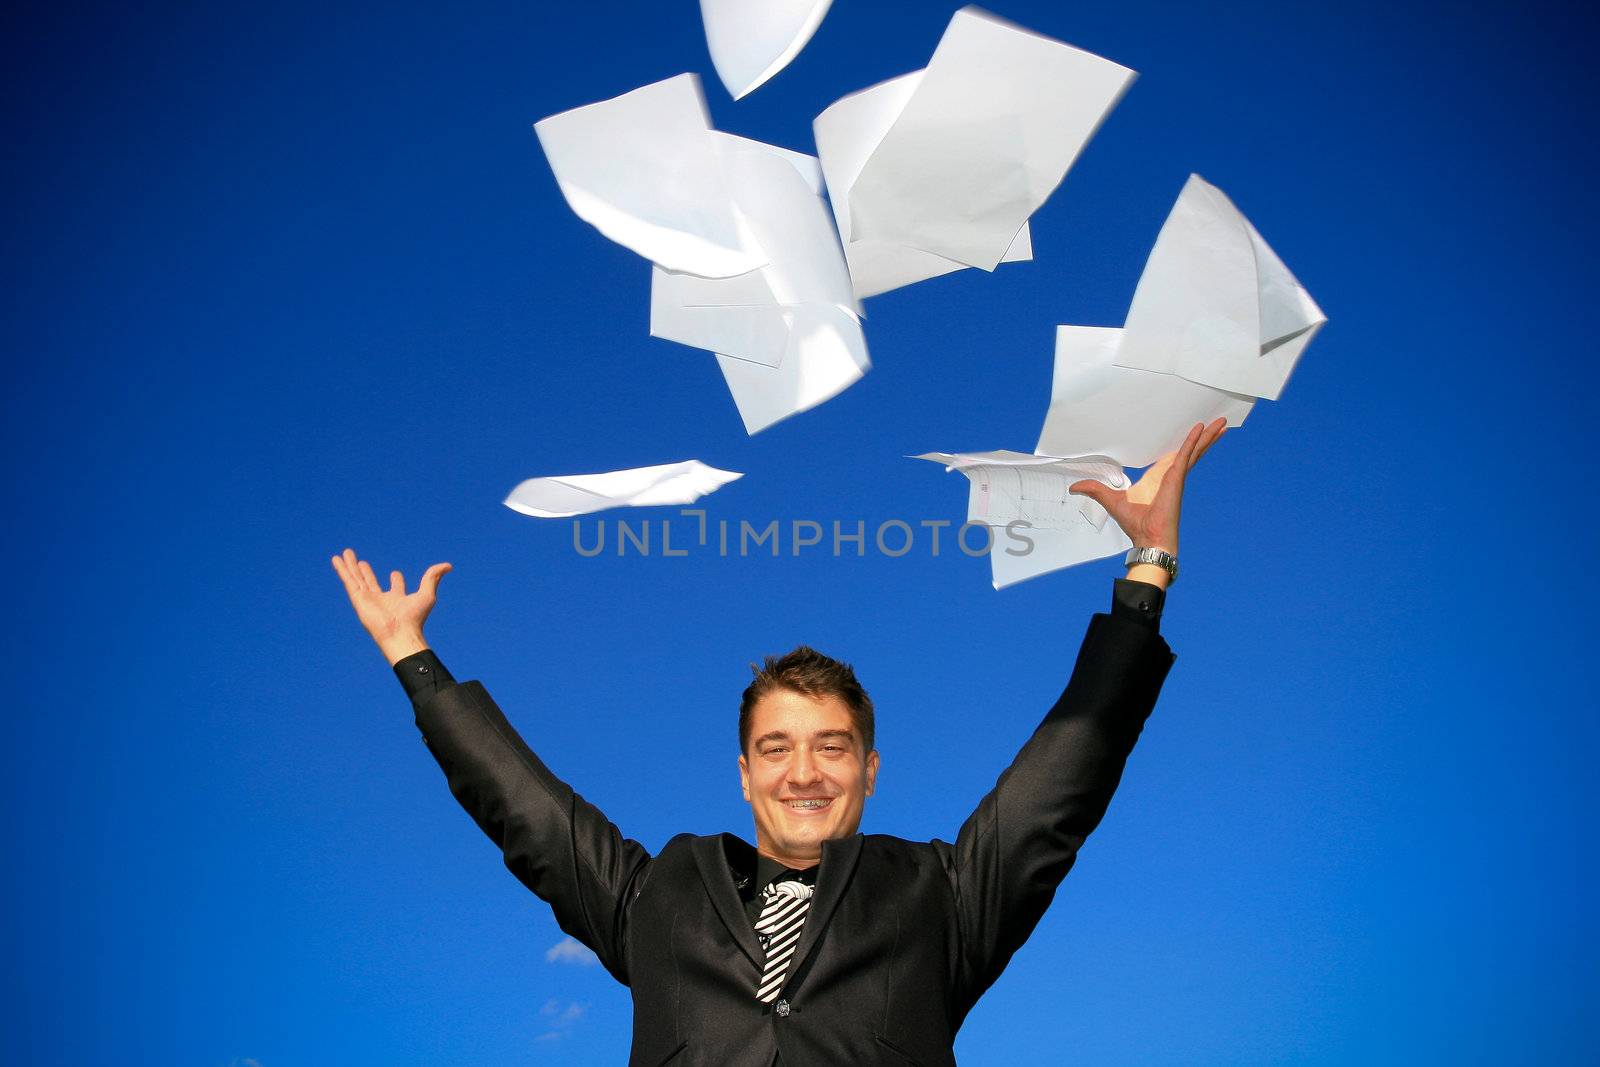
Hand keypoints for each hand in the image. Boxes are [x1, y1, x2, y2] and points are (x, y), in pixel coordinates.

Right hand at [330, 548, 451, 665]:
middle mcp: (381, 599)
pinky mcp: (358, 600)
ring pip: (356, 579)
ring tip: (345, 553)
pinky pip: (348, 582)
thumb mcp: (427, 594)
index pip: (395, 586)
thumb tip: (448, 565)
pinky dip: (342, 570)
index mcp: (397, 599)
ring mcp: (368, 599)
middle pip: (370, 581)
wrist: (399, 634)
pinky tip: (336, 560)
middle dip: (364, 571)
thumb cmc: (414, 618)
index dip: (396, 579)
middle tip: (360, 561)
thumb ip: (433, 578)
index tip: (395, 574)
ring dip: (350, 566)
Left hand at [1070, 418, 1226, 558]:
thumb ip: (1095, 490)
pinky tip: (1201, 428)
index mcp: (1157, 478)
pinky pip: (1187, 455)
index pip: (1172, 456)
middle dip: (1202, 437)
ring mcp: (1176, 476)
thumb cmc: (1134, 523)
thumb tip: (1074, 487)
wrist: (1147, 538)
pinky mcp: (1177, 478)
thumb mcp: (1110, 499)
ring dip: (1207, 436)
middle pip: (1189, 450)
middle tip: (1216, 422)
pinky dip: (1194, 441)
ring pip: (1194, 450)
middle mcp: (1170, 475)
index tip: (1190, 432)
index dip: (1181, 444)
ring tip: (1222, 422)